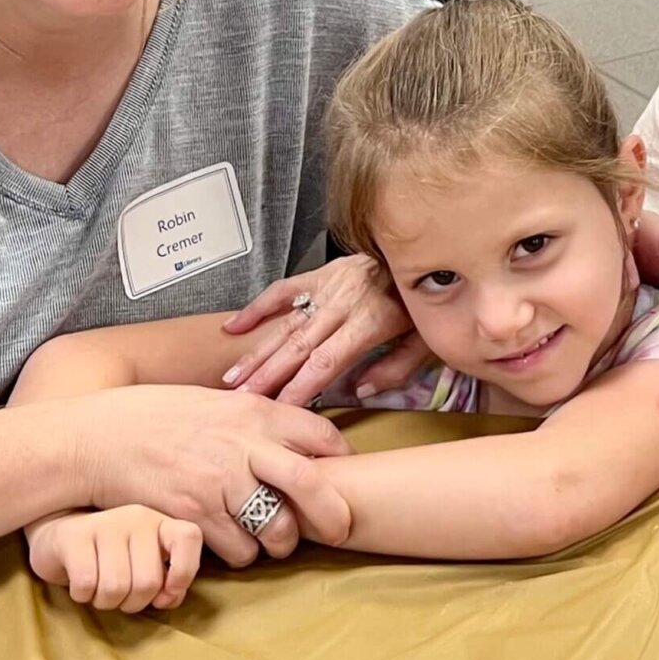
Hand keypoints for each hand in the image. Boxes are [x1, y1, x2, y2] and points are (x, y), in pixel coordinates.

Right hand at [27, 506, 202, 611]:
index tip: (165, 593)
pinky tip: (80, 584)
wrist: (56, 535)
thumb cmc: (107, 557)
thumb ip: (166, 582)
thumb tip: (167, 598)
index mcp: (159, 522)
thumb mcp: (142, 565)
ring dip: (106, 602)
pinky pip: (86, 584)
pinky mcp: (74, 536)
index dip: (184, 572)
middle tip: (120, 595)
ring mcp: (105, 523)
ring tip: (99, 590)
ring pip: (116, 587)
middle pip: (148, 581)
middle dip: (133, 603)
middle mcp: (136, 517)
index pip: (189, 537)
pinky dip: (82, 596)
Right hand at [66, 385, 354, 567]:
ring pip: (276, 529)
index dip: (340, 459)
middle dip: (333, 514)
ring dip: (281, 542)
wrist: (97, 437)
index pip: (319, 434)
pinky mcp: (192, 515)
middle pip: (312, 484)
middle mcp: (241, 445)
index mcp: (252, 411)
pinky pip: (237, 550)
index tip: (344, 475)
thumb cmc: (156, 416)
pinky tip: (230, 542)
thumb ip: (255, 420)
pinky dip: (242, 554)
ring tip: (271, 538)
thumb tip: (294, 440)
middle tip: (339, 529)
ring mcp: (217, 482)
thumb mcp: (215, 401)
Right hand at [221, 256, 432, 404]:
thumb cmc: (423, 302)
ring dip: (257, 352)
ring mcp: (329, 286)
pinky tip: (234, 327)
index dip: (301, 386)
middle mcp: (344, 303)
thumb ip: (395, 369)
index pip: (327, 360)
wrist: (422, 251)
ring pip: (286, 323)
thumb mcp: (425, 341)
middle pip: (299, 345)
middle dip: (268, 375)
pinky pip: (283, 290)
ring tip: (233, 378)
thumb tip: (360, 392)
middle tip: (242, 399)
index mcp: (370, 321)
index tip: (280, 408)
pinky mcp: (320, 274)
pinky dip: (257, 307)